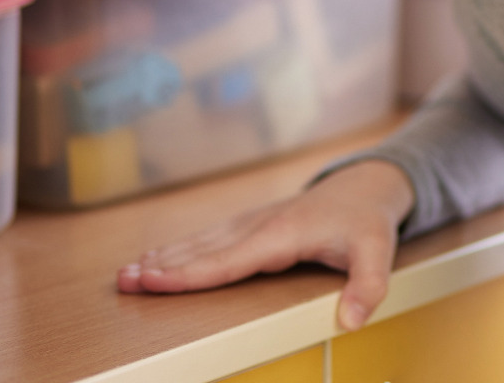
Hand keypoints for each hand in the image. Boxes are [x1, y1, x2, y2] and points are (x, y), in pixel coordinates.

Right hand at [116, 158, 414, 330]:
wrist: (367, 184)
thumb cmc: (367, 219)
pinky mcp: (252, 224)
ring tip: (128, 274)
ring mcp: (253, 222)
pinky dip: (181, 249)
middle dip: (162, 266)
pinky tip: (160, 257)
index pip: (228, 259)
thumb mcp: (378, 251)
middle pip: (204, 251)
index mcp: (282, 235)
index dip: (190, 273)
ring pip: (202, 242)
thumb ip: (368, 286)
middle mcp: (260, 226)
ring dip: (164, 256)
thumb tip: (351, 320)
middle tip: (124, 281)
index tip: (155, 280)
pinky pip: (210, 239)